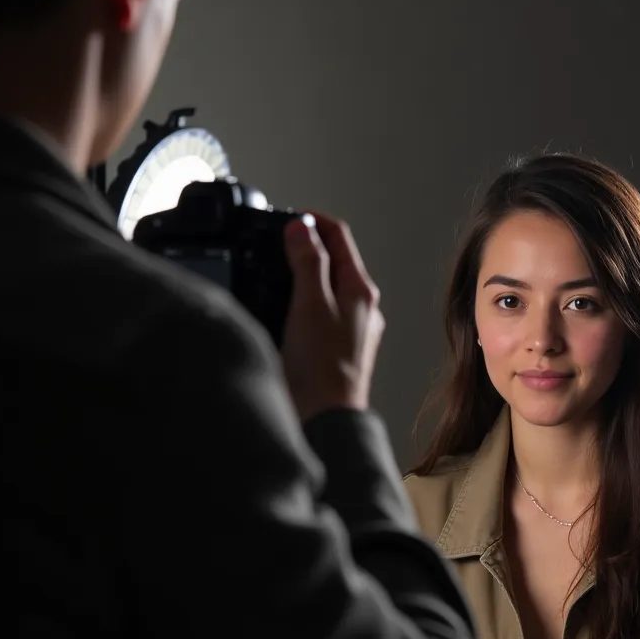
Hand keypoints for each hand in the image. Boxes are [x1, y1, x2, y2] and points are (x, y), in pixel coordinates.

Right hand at [281, 211, 383, 422]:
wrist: (326, 420)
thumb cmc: (322, 369)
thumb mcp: (310, 304)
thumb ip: (308, 262)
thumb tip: (301, 229)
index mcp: (360, 290)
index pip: (339, 236)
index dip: (312, 220)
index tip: (287, 218)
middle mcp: (362, 308)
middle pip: (336, 260)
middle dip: (307, 246)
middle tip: (276, 242)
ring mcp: (353, 330)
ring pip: (329, 288)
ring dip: (305, 274)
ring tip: (277, 271)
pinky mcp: (339, 350)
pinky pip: (323, 313)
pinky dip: (304, 302)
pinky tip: (286, 311)